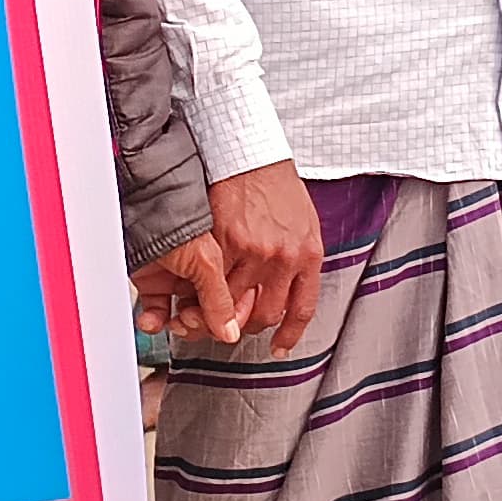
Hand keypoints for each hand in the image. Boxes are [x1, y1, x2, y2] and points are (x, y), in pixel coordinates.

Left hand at [132, 229, 244, 350]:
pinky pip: (157, 312)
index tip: (219, 326)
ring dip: (180, 325)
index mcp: (224, 264)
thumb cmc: (174, 223)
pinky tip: (151, 321)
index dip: (228, 318)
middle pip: (210, 313)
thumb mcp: (207, 264)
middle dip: (201, 323)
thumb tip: (230, 333)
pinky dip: (154, 321)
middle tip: (191, 319)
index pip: (235, 302)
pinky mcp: (153, 283)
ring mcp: (177, 279)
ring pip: (185, 317)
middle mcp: (202, 273)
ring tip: (175, 321)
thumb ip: (220, 300)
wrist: (136, 214)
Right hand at [204, 160, 325, 354]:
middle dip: (247, 325)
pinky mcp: (226, 241)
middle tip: (234, 324)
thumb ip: (300, 256)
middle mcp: (284, 257)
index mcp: (308, 254)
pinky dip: (202, 295)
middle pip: (266, 314)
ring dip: (220, 313)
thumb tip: (295, 286)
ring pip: (237, 303)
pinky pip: (214, 282)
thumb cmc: (276, 185)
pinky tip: (193, 297)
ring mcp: (255, 251)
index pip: (301, 308)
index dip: (288, 335)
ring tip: (210, 312)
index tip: (278, 348)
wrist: (251, 152)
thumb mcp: (305, 222)